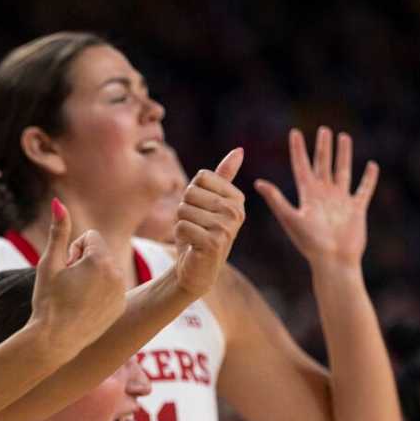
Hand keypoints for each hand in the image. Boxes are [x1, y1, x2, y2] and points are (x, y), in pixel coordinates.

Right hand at [28, 199, 123, 360]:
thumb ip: (58, 231)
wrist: (55, 340)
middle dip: (84, 263)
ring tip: (76, 297)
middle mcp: (116, 274)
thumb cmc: (48, 301)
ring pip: (106, 270)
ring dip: (92, 277)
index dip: (73, 251)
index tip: (65, 269)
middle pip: (99, 252)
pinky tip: (85, 308)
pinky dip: (100, 293)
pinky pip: (112, 288)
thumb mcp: (49, 264)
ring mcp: (121, 292)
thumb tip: (58, 201)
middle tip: (69, 285)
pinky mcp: (121, 306)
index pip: (90, 237)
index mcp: (99, 260)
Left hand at [170, 148, 245, 298]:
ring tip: (193, 236)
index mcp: (237, 197)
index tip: (201, 211)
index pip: (201, 177)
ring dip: (181, 224)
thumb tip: (239, 150)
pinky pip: (181, 226)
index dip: (192, 194)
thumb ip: (223, 177)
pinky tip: (191, 246)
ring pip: (183, 209)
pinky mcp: (214, 243)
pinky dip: (180, 236)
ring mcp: (227, 227)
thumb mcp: (209, 202)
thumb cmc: (199, 232)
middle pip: (191, 192)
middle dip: (184, 210)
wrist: (197, 269)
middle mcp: (236, 211)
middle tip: (195, 226)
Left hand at [254, 127, 378, 271]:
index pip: (301, 166)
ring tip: (344, 137)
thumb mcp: (290, 218)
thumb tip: (258, 183)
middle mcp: (323, 195)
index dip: (298, 150)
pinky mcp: (356, 209)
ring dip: (343, 155)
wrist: (333, 260)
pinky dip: (368, 178)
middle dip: (323, 147)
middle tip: (323, 129)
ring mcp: (340, 201)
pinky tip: (371, 165)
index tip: (295, 132)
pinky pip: (364, 189)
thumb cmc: (310, 243)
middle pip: (323, 165)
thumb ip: (276, 200)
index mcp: (307, 195)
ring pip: (342, 171)